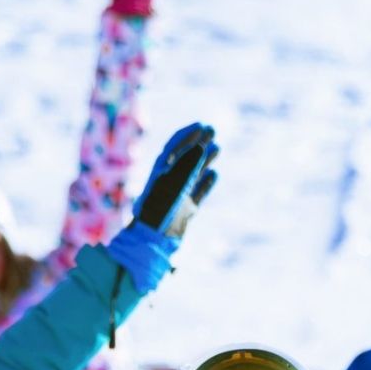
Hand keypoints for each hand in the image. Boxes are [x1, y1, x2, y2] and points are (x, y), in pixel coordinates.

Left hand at [130, 122, 219, 240]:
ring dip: (205, 160)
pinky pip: (197, 193)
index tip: (201, 126)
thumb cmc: (158, 213)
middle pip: (184, 158)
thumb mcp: (172, 186)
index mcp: (159, 173)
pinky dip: (206, 183)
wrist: (152, 243)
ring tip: (218, 148)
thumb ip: (187, 166)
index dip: (187, 135)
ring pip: (193, 174)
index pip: (173, 148)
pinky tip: (215, 174)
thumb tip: (201, 146)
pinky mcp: (185, 210)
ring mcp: (177, 197)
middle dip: (198, 143)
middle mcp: (168, 183)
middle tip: (212, 130)